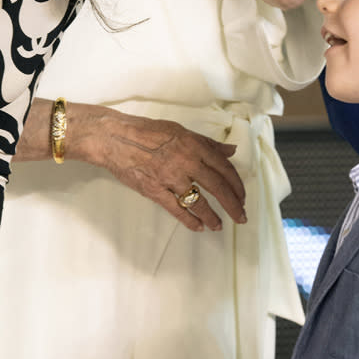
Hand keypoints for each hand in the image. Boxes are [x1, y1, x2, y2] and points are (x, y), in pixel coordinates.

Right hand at [71, 107, 246, 231]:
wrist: (116, 138)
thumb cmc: (148, 131)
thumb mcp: (181, 131)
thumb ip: (207, 143)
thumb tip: (231, 150)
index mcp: (194, 146)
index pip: (224, 168)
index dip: (237, 184)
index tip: (242, 196)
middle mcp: (186, 162)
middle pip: (218, 187)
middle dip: (233, 205)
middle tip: (241, 217)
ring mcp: (170, 178)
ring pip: (199, 202)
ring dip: (212, 216)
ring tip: (219, 225)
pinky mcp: (154, 190)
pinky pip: (176, 209)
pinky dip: (190, 220)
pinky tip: (198, 227)